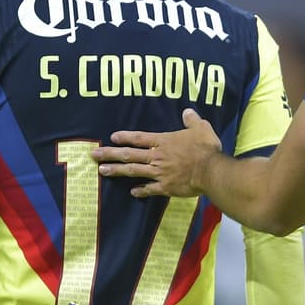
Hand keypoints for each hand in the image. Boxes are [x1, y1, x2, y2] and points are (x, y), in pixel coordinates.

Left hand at [92, 108, 220, 197]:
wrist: (210, 171)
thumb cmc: (206, 149)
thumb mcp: (202, 128)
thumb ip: (192, 120)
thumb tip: (187, 112)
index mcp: (163, 142)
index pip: (139, 138)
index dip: (125, 137)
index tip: (112, 137)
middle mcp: (157, 156)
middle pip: (129, 154)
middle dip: (110, 154)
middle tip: (94, 155)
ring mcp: (159, 173)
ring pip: (133, 171)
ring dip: (116, 171)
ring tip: (102, 171)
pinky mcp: (165, 187)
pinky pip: (150, 189)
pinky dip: (141, 191)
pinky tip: (132, 192)